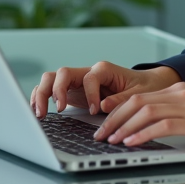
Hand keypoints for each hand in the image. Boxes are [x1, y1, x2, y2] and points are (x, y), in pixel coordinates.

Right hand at [30, 62, 179, 116]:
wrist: (146, 85)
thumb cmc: (143, 87)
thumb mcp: (138, 93)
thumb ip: (121, 99)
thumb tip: (102, 106)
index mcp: (104, 69)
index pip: (89, 78)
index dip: (90, 94)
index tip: (94, 110)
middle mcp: (87, 72)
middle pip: (62, 73)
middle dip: (55, 90)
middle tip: (56, 110)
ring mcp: (77, 81)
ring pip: (52, 79)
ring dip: (43, 94)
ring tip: (40, 114)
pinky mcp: (72, 91)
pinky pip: (51, 89)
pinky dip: (42, 97)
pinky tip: (38, 111)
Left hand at [93, 82, 184, 146]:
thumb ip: (177, 114)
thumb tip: (152, 127)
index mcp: (179, 90)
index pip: (139, 97)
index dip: (118, 111)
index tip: (105, 125)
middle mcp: (181, 93)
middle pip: (137, 102)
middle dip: (114, 120)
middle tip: (100, 135)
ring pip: (146, 111)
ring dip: (124, 128)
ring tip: (112, 141)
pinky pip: (164, 124)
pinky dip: (144, 134)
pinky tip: (133, 143)